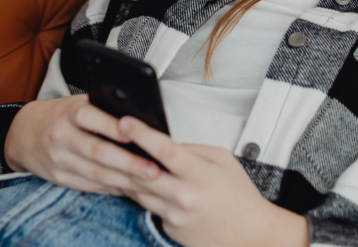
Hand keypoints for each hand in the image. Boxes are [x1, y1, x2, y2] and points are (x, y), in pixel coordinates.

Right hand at [4, 95, 161, 195]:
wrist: (22, 133)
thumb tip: (142, 121)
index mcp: (68, 112)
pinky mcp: (58, 178)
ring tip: (149, 183)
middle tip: (154, 170)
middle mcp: (61, 136)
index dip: (112, 127)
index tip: (135, 134)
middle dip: (128, 163)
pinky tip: (131, 189)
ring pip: (95, 173)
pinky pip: (89, 185)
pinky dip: (111, 188)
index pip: (91, 118)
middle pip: (98, 152)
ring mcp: (58, 159)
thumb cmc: (62, 114)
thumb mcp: (77, 103)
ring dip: (124, 180)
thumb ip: (103, 109)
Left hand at [118, 117, 309, 246]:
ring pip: (138, 190)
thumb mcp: (223, 161)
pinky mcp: (168, 228)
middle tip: (107, 137)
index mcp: (200, 174)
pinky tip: (138, 182)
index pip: (165, 150)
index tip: (126, 122)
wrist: (249, 235)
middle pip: (142, 172)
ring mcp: (174, 214)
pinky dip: (142, 193)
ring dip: (127, 174)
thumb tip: (166, 143)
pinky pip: (148, 206)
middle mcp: (184, 196)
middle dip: (122, 153)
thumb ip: (193, 149)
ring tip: (117, 156)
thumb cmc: (239, 196)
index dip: (142, 134)